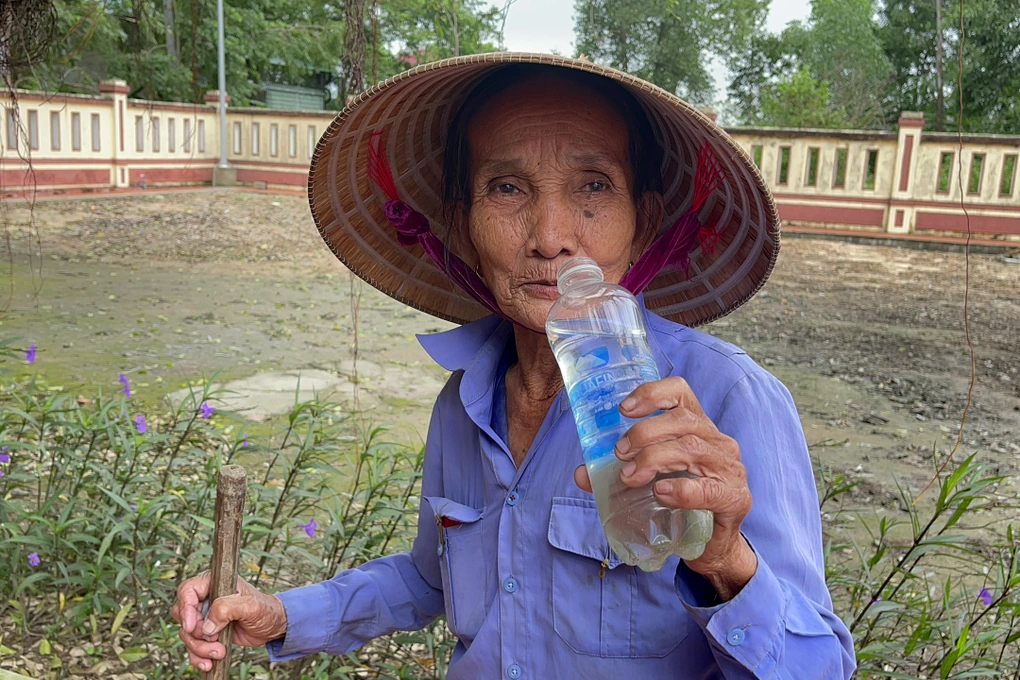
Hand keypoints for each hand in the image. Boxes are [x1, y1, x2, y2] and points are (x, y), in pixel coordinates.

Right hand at [170, 572, 287, 671]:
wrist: (272, 627)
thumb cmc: (266, 610)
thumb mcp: (251, 606)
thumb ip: (228, 608)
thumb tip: (207, 625)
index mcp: (215, 583)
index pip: (187, 590)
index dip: (186, 609)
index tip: (192, 627)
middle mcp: (207, 598)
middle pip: (182, 615)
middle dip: (195, 634)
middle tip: (213, 640)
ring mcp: (205, 616)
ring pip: (187, 633)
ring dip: (199, 648)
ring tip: (219, 652)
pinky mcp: (208, 632)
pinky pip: (193, 645)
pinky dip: (198, 656)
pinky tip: (208, 663)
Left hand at [574, 377, 756, 600]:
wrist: (714, 545)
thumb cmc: (681, 503)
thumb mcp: (648, 482)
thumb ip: (616, 476)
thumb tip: (581, 474)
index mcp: (697, 428)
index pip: (681, 393)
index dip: (652, 393)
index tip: (624, 408)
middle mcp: (717, 441)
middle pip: (683, 420)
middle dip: (645, 432)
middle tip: (619, 453)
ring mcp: (730, 469)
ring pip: (692, 447)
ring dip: (654, 458)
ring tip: (630, 476)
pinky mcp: (735, 498)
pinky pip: (708, 489)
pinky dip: (681, 489)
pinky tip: (661, 493)